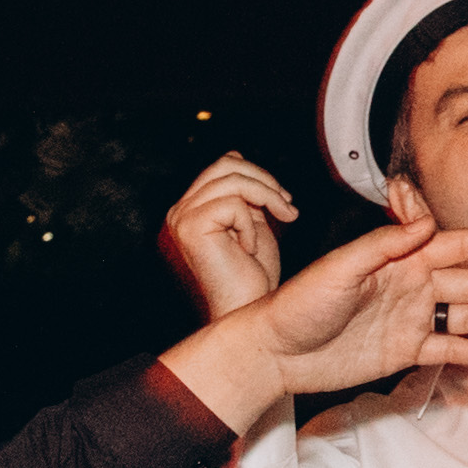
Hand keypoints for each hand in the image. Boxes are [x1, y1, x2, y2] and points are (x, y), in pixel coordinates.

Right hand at [161, 149, 295, 318]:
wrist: (248, 312)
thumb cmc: (252, 277)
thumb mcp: (250, 222)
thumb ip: (243, 193)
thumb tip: (236, 155)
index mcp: (192, 208)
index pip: (222, 166)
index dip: (257, 175)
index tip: (282, 199)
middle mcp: (180, 211)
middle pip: (226, 165)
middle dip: (265, 181)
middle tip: (287, 207)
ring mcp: (181, 218)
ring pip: (232, 179)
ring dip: (267, 198)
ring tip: (283, 219)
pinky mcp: (190, 227)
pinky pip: (232, 203)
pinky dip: (250, 225)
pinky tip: (249, 249)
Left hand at [244, 217, 467, 394]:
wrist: (276, 351)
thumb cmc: (299, 304)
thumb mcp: (339, 269)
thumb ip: (383, 246)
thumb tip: (426, 224)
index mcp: (401, 260)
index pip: (459, 247)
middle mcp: (412, 285)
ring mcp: (411, 319)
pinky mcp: (403, 350)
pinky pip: (449, 351)